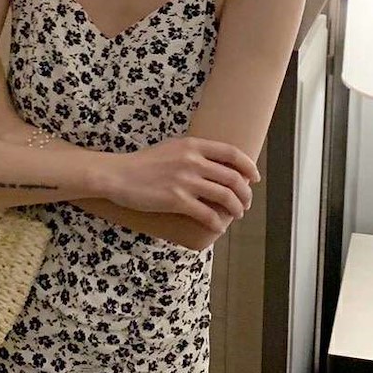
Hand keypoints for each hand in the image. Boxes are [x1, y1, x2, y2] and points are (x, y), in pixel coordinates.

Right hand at [101, 135, 260, 236]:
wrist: (118, 175)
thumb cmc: (143, 163)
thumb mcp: (171, 148)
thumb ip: (193, 152)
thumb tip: (215, 165)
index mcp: (193, 145)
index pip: (232, 153)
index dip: (248, 166)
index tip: (254, 178)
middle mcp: (193, 161)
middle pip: (233, 178)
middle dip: (245, 194)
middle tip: (245, 203)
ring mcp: (185, 181)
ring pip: (225, 197)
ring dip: (236, 208)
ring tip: (236, 214)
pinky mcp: (177, 200)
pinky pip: (207, 214)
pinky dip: (217, 223)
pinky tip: (218, 226)